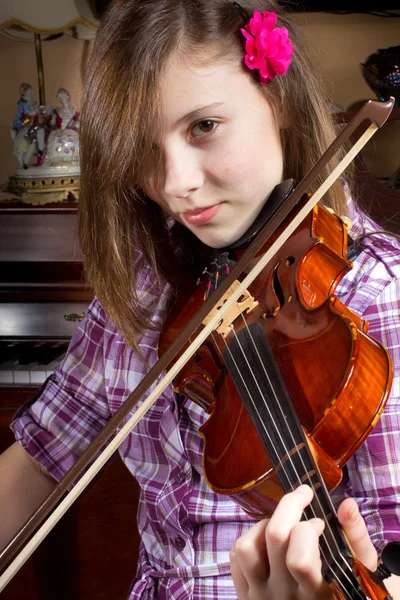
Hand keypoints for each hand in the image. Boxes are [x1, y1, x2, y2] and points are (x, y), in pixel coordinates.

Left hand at [230, 485, 377, 599]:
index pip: (299, 559)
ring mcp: (260, 596)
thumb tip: (346, 504)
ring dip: (265, 524)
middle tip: (303, 495)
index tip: (319, 522)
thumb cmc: (344, 595)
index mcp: (315, 596)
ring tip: (283, 523)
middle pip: (275, 537)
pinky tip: (267, 540)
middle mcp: (283, 596)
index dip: (308, 530)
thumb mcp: (358, 575)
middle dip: (290, 505)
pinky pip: (236, 558)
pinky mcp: (244, 595)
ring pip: (248, 546)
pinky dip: (250, 539)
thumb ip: (356, 539)